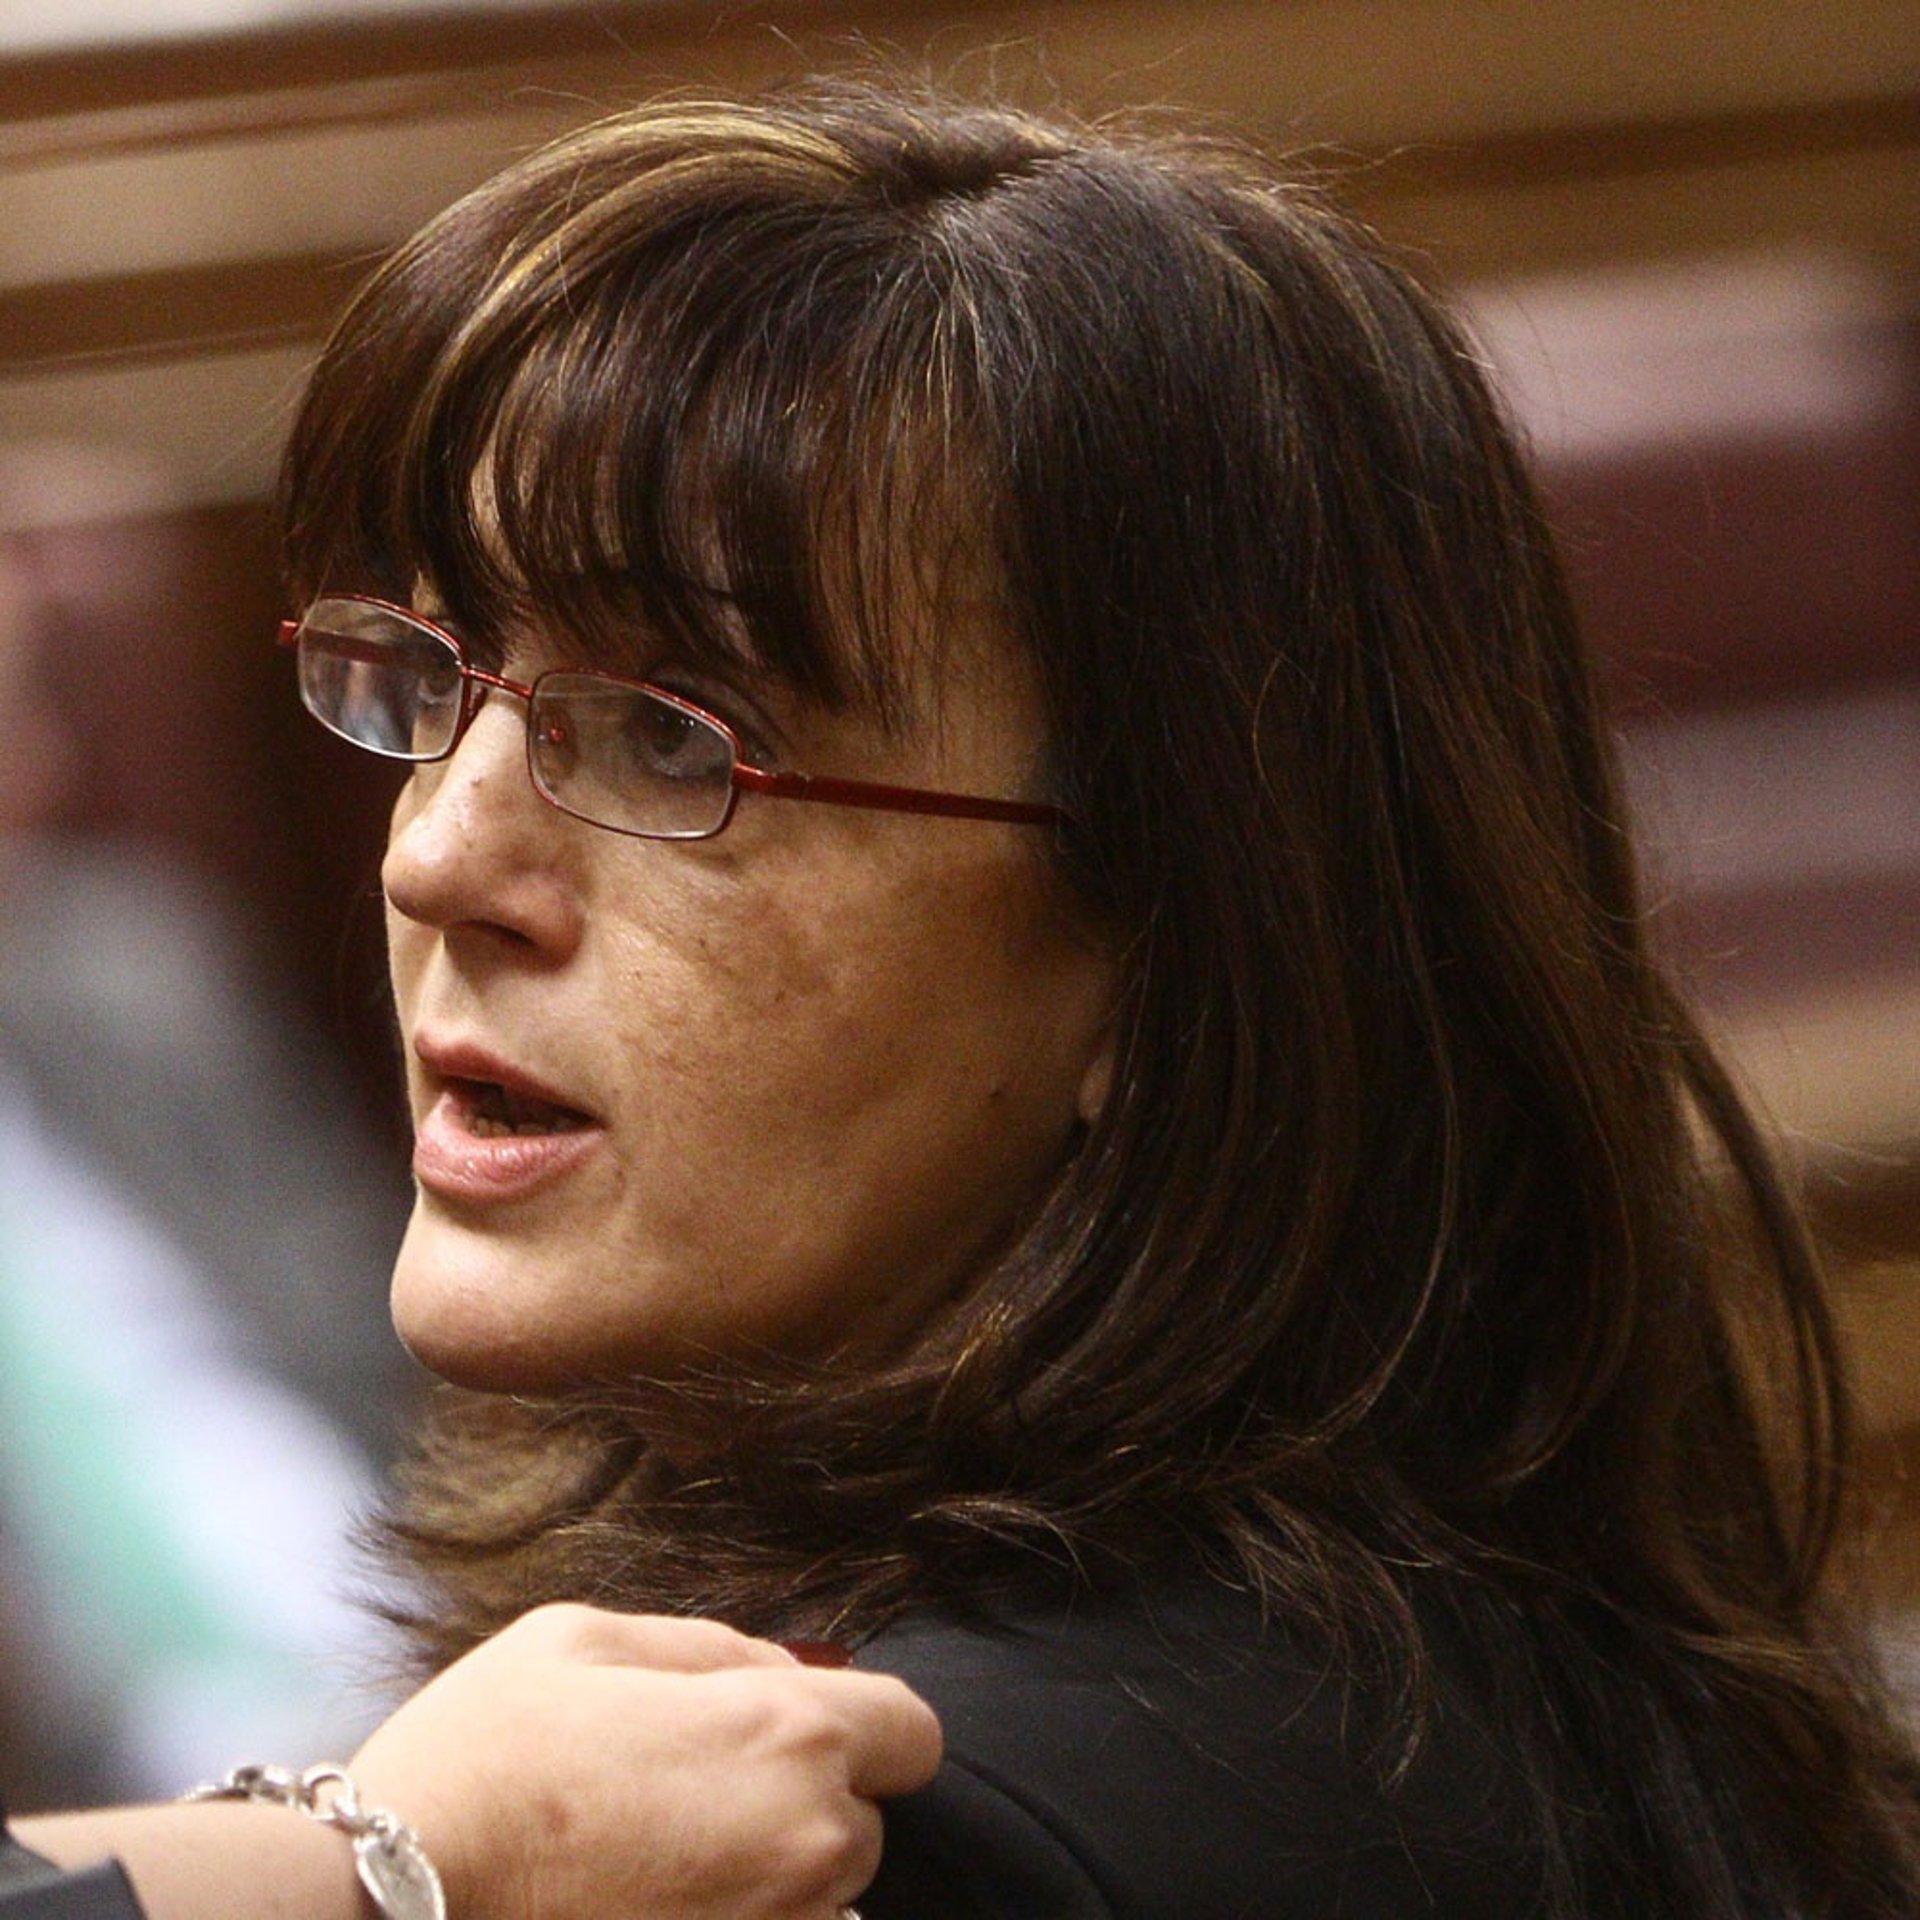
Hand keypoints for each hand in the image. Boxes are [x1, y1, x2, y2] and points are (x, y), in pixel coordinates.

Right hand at [350, 1603, 940, 1919]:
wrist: (385, 1910)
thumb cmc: (482, 1758)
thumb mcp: (584, 1638)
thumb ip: (712, 1645)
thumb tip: (790, 1668)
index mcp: (786, 1734)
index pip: (913, 1729)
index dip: (864, 1722)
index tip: (790, 1731)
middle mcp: (807, 1845)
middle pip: (864, 1820)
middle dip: (803, 1799)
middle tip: (687, 1795)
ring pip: (818, 1898)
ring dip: (767, 1875)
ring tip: (654, 1860)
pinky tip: (647, 1904)